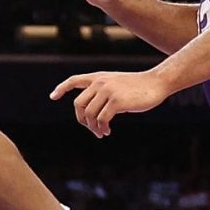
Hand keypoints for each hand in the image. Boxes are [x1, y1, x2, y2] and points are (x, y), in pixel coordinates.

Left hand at [49, 68, 167, 136]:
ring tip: (102, 132)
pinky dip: (102, 128)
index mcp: (98, 77)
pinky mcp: (117, 101)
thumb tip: (91, 112)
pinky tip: (107, 131)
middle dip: (82, 119)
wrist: (156, 83)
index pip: (74, 80)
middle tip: (91, 129)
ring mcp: (108, 91)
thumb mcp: (116, 84)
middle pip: (78, 104)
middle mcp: (100, 82)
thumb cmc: (137, 87)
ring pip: (89, 114)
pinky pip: (101, 119)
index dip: (62, 88)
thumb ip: (102, 92)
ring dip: (93, 127)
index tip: (53, 96)